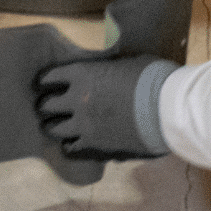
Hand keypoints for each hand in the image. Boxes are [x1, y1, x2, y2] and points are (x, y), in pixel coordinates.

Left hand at [33, 54, 176, 160]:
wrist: (166, 109)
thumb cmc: (151, 79)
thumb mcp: (127, 62)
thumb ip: (108, 69)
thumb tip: (106, 72)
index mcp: (82, 74)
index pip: (50, 77)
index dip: (45, 81)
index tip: (44, 83)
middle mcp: (76, 100)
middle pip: (46, 106)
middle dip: (46, 105)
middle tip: (48, 106)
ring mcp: (83, 125)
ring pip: (53, 129)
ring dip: (54, 126)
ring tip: (56, 126)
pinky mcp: (95, 146)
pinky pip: (71, 148)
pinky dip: (70, 145)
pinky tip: (73, 143)